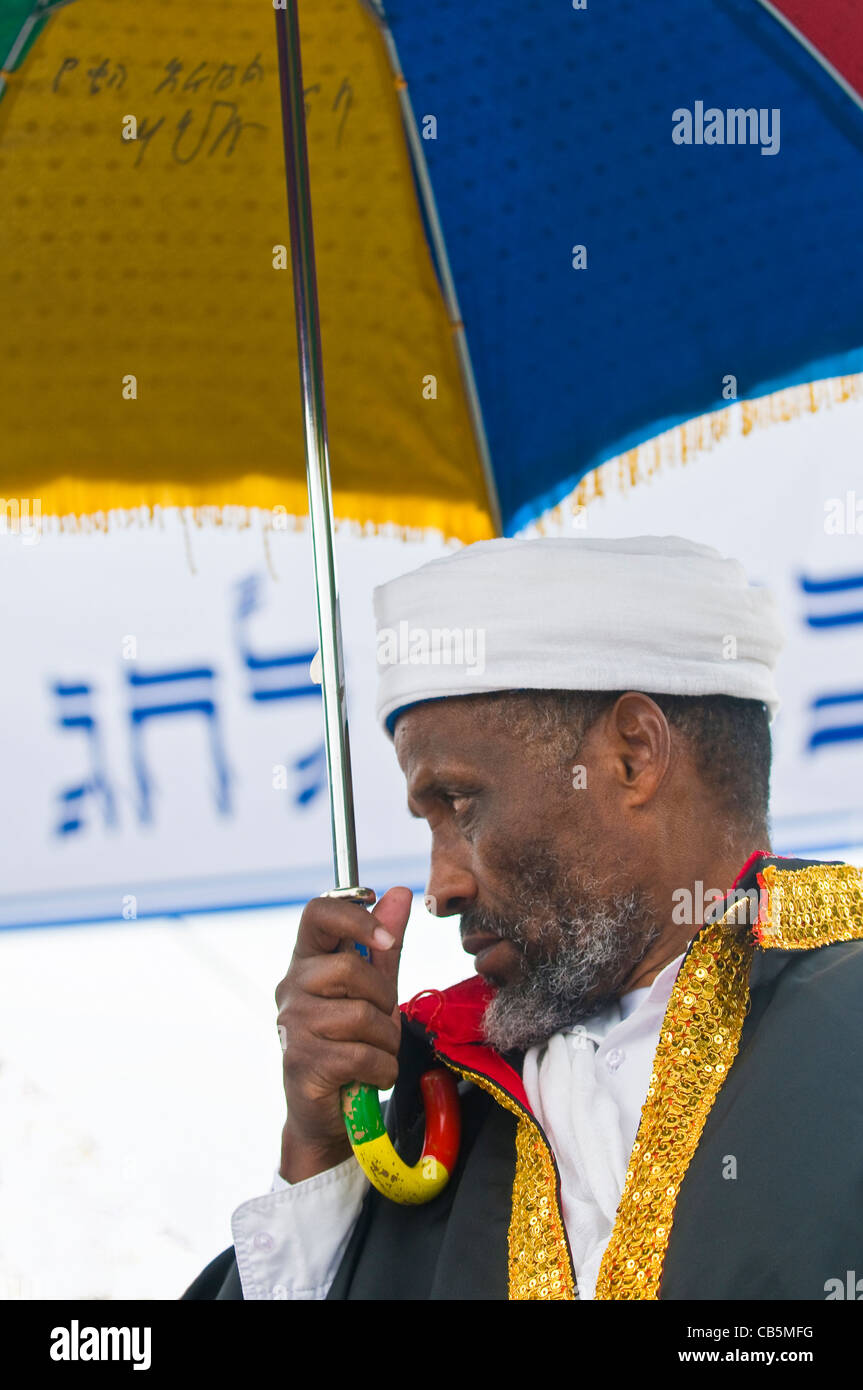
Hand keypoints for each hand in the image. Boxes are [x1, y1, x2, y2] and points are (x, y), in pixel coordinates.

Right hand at [276, 885, 411, 1182]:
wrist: (329, 1112)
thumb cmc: (352, 1042)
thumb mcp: (374, 989)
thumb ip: (384, 945)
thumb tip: (397, 893)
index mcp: (307, 960)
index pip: (317, 914)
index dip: (355, 918)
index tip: (385, 940)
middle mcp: (291, 987)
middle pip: (349, 969)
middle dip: (382, 999)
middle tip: (380, 1022)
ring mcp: (292, 1025)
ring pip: (360, 1015)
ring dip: (384, 1039)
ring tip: (374, 1052)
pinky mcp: (301, 1062)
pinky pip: (362, 1054)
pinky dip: (381, 1067)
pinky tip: (370, 1074)